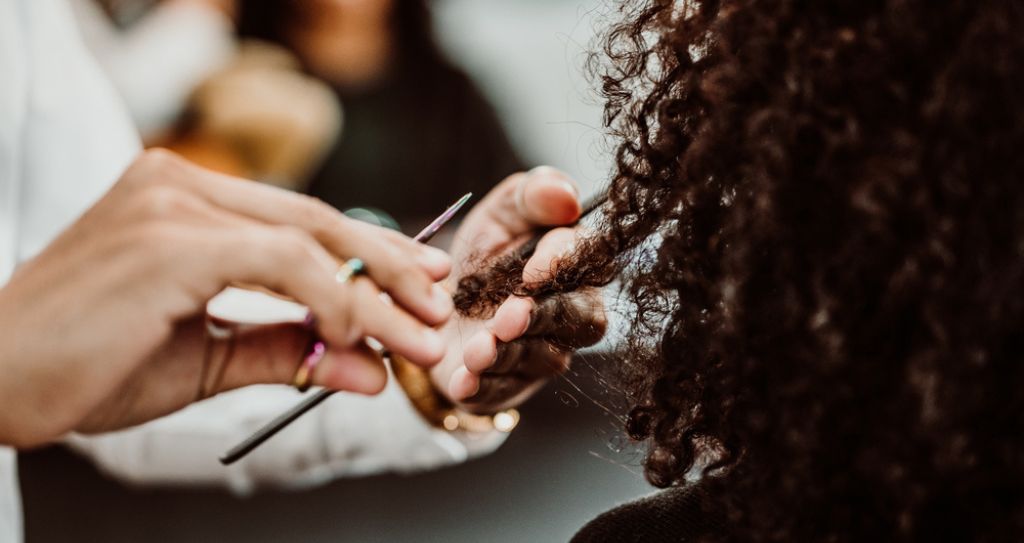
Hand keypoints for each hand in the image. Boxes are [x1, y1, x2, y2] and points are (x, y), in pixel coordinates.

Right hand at [0, 150, 451, 446]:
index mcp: (182, 198)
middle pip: (315, 219)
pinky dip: (331, 297)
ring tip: (417, 336)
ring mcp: (170, 203)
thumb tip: (371, 369)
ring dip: (373, 292)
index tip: (420, 283)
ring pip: (307, 240)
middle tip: (437, 308)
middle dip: (389, 267)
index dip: (368, 252)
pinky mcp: (167, 237)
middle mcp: (176, 183)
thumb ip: (288, 351)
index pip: (299, 218)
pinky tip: (360, 333)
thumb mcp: (206, 358)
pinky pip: (281, 261)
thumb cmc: (89, 367)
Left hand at [432, 167, 606, 412]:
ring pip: (543, 358)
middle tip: (508, 316)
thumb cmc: (483, 255)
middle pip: (580, 319)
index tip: (533, 269)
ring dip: (508, 354)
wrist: (436, 302)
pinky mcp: (512, 384)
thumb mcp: (501, 213)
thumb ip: (532, 195)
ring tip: (476, 350)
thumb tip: (566, 196)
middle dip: (542, 318)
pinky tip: (463, 381)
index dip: (566, 264)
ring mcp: (545, 352)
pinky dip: (483, 387)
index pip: (591, 260)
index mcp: (577, 262)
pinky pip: (505, 390)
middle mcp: (572, 310)